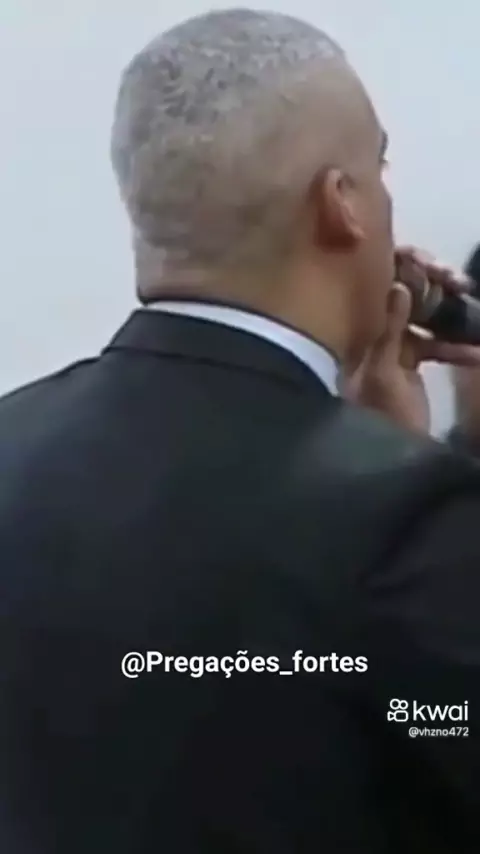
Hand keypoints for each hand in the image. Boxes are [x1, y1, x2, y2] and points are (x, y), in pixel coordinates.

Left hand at [345, 247, 479, 433]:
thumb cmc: (380, 417)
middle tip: (458, 282)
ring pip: (423, 316)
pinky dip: (454, 345)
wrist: (389, 458)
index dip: (404, 268)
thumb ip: (390, 330)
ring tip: (470, 304)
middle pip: (402, 294)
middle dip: (433, 285)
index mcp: (356, 328)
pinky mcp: (409, 364)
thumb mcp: (385, 373)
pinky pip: (434, 343)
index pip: (378, 285)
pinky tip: (474, 352)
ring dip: (449, 312)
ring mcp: (390, 347)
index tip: (432, 264)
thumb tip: (399, 286)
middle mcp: (369, 330)